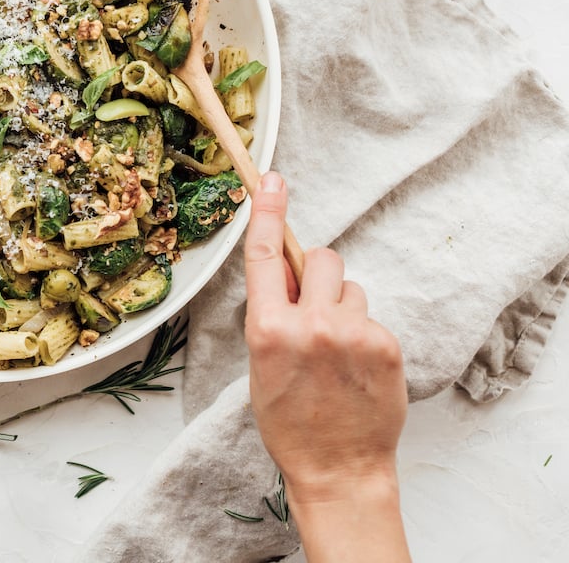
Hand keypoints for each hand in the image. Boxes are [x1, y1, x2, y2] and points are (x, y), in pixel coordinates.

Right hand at [244, 172, 409, 561]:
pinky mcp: (385, 345)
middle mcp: (310, 324)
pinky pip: (371, 317)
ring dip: (344, 308)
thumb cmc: (290, 421)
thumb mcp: (262, 364)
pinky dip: (364, 335)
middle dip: (319, 276)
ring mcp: (352, 334)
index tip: (272, 179)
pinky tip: (358, 370)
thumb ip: (273, 314)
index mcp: (268, 328)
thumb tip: (288, 274)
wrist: (338, 468)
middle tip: (315, 311)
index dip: (268, 212)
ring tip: (338, 353)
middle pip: (323, 260)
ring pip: (351, 288)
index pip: (265, 256)